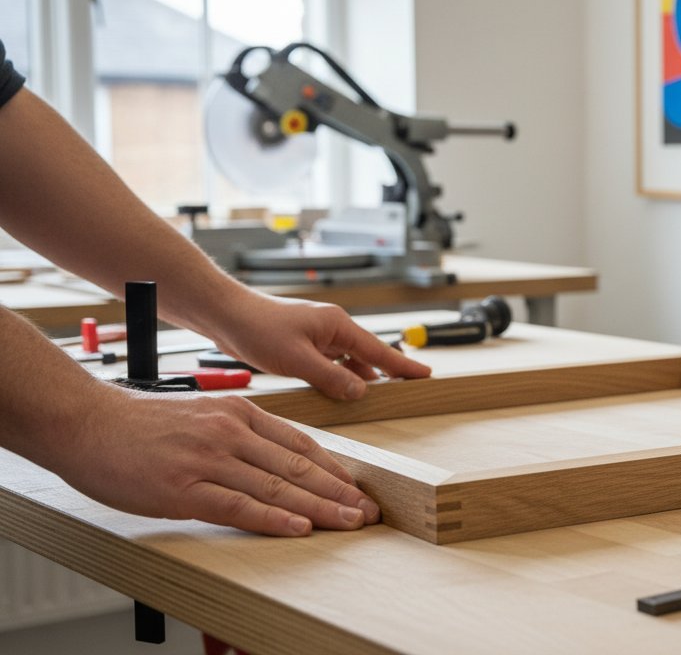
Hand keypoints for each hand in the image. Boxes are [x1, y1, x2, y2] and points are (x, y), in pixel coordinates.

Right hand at [58, 387, 377, 536]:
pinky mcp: (183, 488)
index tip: (357, 487)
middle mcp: (230, 432)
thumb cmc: (138, 425)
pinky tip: (300, 527)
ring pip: (277, 486)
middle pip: (298, 465)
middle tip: (367, 510)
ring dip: (319, 508)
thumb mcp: (201, 416)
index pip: (300, 443)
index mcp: (238, 413)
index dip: (333, 469)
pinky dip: (274, 518)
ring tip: (349, 522)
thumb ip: (237, 434)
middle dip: (338, 491)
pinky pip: (239, 505)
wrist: (84, 422)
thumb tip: (274, 457)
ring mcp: (208, 459)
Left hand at [207, 293, 430, 399]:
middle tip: (409, 387)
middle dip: (388, 370)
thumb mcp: (297, 359)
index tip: (425, 374)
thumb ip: (331, 377)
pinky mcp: (304, 342)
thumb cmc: (258, 328)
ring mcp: (318, 334)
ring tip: (380, 393)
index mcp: (337, 325)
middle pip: (368, 353)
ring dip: (362, 375)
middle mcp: (332, 327)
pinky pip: (332, 361)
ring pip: (349, 358)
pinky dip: (341, 374)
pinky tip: (342, 387)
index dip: (402, 365)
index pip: (379, 349)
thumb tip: (361, 391)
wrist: (226, 315)